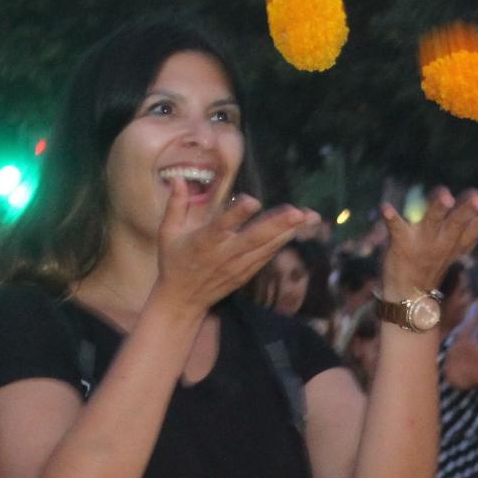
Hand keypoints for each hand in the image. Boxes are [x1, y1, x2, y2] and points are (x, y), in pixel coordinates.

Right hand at [153, 179, 314, 315]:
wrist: (183, 299)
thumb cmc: (174, 261)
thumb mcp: (167, 233)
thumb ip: (175, 205)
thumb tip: (180, 178)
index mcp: (204, 242)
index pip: (222, 226)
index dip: (237, 215)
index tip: (253, 201)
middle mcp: (224, 254)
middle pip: (254, 238)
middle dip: (278, 225)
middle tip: (298, 212)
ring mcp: (238, 266)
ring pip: (266, 247)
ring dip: (289, 232)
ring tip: (310, 217)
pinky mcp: (246, 273)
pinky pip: (267, 256)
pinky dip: (282, 243)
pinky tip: (297, 230)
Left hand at [378, 187, 477, 295]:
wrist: (407, 297)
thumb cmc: (430, 265)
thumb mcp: (454, 248)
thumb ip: (464, 224)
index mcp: (457, 243)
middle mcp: (443, 242)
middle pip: (458, 223)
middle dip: (468, 210)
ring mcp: (422, 243)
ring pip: (433, 222)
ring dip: (439, 208)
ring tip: (445, 195)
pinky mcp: (402, 244)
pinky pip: (396, 228)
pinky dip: (391, 218)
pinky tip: (385, 207)